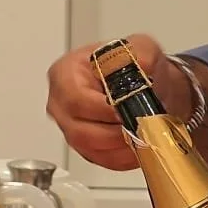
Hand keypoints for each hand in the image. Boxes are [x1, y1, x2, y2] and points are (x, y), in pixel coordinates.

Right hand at [46, 33, 189, 169]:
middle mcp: (61, 104)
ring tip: (144, 136)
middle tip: (140, 127)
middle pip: (80, 130)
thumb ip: (141, 54)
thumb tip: (142, 67)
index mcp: (65, 74)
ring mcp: (71, 128)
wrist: (146, 82)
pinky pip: (101, 160)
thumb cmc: (134, 65)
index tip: (128, 111)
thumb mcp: (141, 47)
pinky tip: (141, 147)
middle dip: (115, 132)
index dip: (103, 109)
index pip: (76, 99)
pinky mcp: (86, 148)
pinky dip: (123, 158)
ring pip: (91, 149)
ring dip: (121, 147)